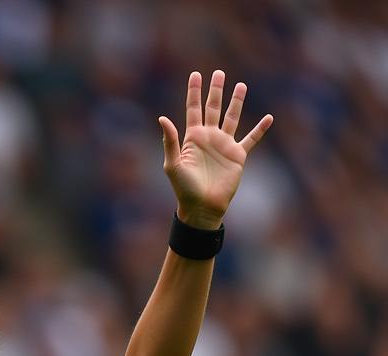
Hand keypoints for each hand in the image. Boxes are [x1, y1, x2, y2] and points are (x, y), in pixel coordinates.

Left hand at [159, 70, 272, 229]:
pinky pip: (251, 139)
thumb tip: (162, 118)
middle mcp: (209, 138)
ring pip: (232, 118)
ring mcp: (224, 145)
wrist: (202, 207)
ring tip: (241, 85)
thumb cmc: (184, 189)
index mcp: (192, 138)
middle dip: (215, 91)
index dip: (194, 92)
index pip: (193, 109)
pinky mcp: (237, 156)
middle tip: (218, 73)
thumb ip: (170, 141)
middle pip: (213, 108)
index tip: (195, 75)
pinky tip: (269, 118)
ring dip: (237, 102)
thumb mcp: (173, 165)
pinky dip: (260, 129)